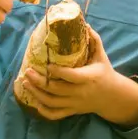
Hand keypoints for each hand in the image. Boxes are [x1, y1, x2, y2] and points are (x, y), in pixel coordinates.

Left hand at [17, 31, 137, 125]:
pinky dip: (43, 110)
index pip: (72, 76)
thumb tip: (84, 24)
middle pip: (56, 89)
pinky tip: (34, 101)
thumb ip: (94, 40)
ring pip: (52, 102)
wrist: (112, 96)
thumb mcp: (101, 56)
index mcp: (89, 77)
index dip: (58, 71)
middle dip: (39, 81)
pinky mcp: (72, 111)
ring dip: (36, 94)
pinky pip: (55, 115)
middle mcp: (81, 92)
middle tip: (27, 71)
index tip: (47, 64)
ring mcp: (76, 103)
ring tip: (25, 83)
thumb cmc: (104, 72)